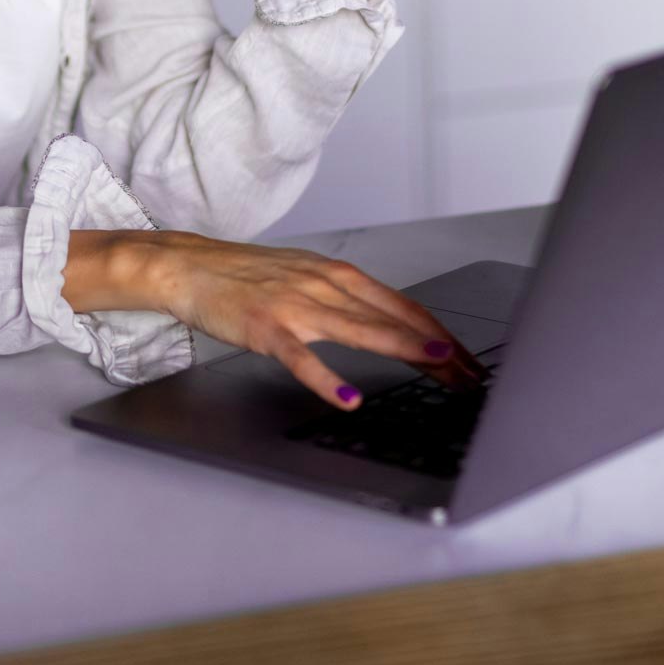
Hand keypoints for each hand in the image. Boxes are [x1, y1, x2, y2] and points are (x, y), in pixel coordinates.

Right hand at [135, 231, 490, 410]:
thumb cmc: (249, 277)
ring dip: (402, 347)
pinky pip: (302, 358)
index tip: (467, 360)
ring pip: (359, 329)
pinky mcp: (267, 328)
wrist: (192, 265)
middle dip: (438, 348)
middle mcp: (325, 286)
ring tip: (436, 365)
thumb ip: (347, 300)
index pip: (404, 307)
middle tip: (471, 376)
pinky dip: (327, 379)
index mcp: (339, 276)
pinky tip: (348, 399)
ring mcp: (297, 306)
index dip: (440, 334)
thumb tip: (389, 325)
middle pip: (393, 319)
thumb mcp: (308, 278)